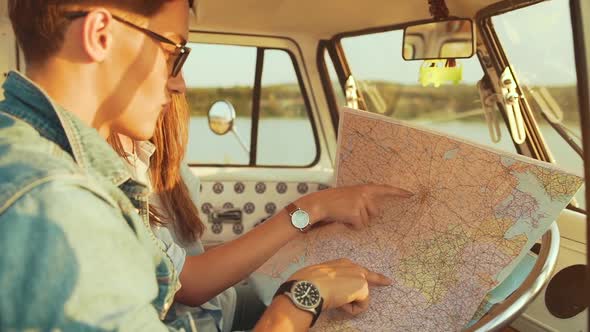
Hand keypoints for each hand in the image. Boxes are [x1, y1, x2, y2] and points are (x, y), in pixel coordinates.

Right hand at [287, 259, 391, 315]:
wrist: (309, 286)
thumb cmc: (306, 282)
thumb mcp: (317, 276)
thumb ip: (327, 280)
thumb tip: (322, 289)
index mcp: (340, 263)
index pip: (357, 269)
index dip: (365, 275)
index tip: (374, 276)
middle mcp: (352, 266)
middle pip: (370, 276)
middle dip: (379, 280)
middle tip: (389, 282)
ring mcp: (359, 276)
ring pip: (361, 295)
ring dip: (350, 302)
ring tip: (335, 301)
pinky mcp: (363, 287)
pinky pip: (361, 306)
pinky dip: (351, 309)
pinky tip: (340, 304)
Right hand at [295, 184, 412, 228]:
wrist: (320, 203)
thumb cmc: (335, 202)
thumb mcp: (351, 196)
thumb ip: (364, 200)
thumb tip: (375, 213)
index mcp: (365, 188)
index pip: (385, 189)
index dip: (399, 192)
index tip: (411, 194)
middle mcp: (365, 194)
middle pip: (375, 213)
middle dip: (365, 216)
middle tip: (350, 211)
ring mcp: (360, 203)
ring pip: (367, 221)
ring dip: (357, 222)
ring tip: (345, 214)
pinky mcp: (356, 213)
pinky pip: (359, 226)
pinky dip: (352, 226)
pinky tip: (343, 219)